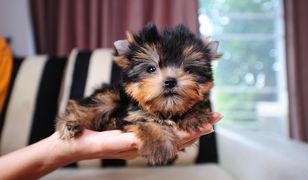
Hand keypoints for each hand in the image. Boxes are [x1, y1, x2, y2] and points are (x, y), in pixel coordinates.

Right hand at [54, 112, 222, 161]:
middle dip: (197, 127)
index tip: (212, 123)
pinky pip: (159, 130)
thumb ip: (128, 141)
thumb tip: (148, 141)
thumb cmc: (88, 142)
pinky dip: (173, 126)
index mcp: (142, 144)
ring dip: (188, 126)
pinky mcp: (134, 132)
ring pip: (170, 133)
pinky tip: (177, 124)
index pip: (174, 139)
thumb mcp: (108, 141)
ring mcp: (140, 138)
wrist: (74, 145)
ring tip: (204, 120)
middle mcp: (145, 142)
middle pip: (177, 136)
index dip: (194, 131)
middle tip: (216, 118)